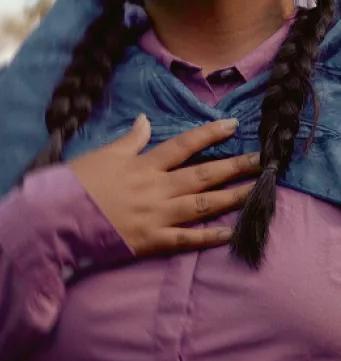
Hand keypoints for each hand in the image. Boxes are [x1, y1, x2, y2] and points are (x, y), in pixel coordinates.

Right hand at [67, 115, 259, 256]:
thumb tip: (145, 119)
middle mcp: (157, 188)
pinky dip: (209, 237)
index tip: (234, 125)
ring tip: (259, 190)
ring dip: (234, 197)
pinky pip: (187, 239)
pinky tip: (232, 232)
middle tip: (264, 160)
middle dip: (236, 166)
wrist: (56, 220)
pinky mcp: (152, 240)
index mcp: (145, 165)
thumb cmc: (78, 185)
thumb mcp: (104, 155)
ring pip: (204, 204)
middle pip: (204, 174)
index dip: (210, 134)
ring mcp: (157, 215)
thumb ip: (131, 140)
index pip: (184, 145)